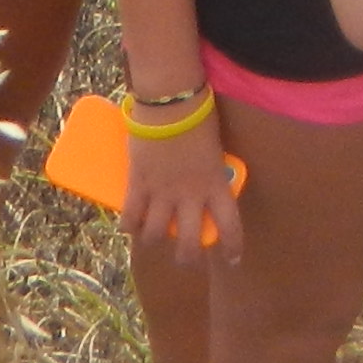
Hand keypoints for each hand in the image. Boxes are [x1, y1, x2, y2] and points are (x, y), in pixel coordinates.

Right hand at [123, 103, 243, 263]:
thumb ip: (209, 171)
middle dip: (188, 258)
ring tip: (152, 240)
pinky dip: (129, 225)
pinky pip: (131, 215)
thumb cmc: (198, 117)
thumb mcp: (213, 150)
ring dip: (153, 241)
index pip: (230, 226)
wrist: (171, 102)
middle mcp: (190, 196)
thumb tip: (202, 182)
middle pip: (189, 243)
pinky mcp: (139, 183)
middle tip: (186, 259)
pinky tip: (130, 227)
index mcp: (216, 185)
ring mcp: (163, 192)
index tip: (232, 259)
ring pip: (156, 235)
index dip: (232, 247)